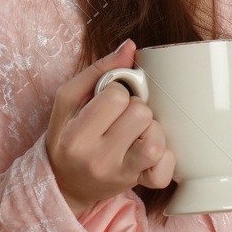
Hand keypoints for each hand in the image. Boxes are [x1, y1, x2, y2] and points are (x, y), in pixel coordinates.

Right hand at [44, 39, 174, 217]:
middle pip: (141, 114)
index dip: (118, 93)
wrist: (66, 183)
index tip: (110, 102)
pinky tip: (152, 153)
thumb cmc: (69, 135)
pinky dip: (166, 159)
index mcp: (75, 135)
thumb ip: (99, 70)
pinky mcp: (137, 185)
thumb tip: (130, 46)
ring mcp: (118, 174)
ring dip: (152, 131)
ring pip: (155, 141)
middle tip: (124, 117)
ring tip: (138, 133)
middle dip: (137, 109)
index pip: (116, 96)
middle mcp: (96, 158)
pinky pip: (165, 171)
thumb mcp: (70, 101)